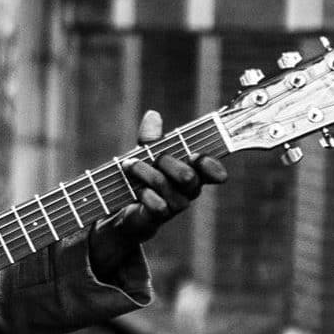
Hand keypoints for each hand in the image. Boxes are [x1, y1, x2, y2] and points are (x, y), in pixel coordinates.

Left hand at [89, 109, 227, 271]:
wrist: (120, 208)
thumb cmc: (141, 177)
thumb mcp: (145, 154)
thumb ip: (150, 138)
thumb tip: (152, 114)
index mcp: (193, 172)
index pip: (213, 170)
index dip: (210, 164)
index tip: (196, 155)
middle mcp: (188, 191)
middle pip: (188, 176)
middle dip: (166, 161)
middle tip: (152, 157)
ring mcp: (176, 206)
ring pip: (167, 186)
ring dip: (145, 172)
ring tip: (129, 165)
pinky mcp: (159, 218)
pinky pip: (158, 205)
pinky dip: (144, 193)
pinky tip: (137, 190)